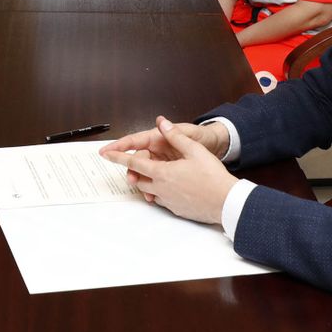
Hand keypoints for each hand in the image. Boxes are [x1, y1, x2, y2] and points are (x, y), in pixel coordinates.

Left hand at [99, 116, 235, 223]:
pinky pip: (160, 199)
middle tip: (135, 163)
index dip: (118, 157)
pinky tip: (170, 187)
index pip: (134, 163)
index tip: (105, 154)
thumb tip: (162, 122)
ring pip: (148, 191)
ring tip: (154, 174)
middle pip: (138, 178)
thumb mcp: (195, 150)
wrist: (226, 202)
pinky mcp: (176, 209)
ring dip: (146, 182)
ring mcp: (168, 201)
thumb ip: (175, 136)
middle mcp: (161, 188)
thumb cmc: (213, 176)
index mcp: (162, 172)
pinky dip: (159, 192)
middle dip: (133, 170)